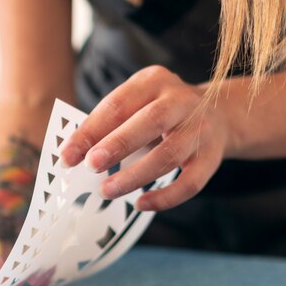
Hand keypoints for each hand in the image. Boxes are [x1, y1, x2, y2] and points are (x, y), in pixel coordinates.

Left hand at [60, 66, 231, 210]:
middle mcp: (181, 101)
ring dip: (134, 176)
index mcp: (154, 81)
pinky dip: (165, 197)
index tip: (67, 156)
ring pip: (168, 155)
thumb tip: (73, 155)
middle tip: (90, 165)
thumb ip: (109, 125)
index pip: (118, 104)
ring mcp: (200, 130)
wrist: (219, 115)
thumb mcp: (137, 106)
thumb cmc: (162, 114)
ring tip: (107, 190)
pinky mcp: (211, 158)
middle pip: (150, 121)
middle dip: (117, 145)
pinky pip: (189, 183)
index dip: (90, 131)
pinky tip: (141, 204)